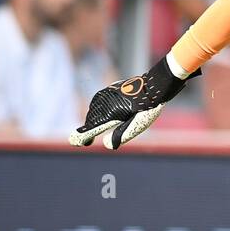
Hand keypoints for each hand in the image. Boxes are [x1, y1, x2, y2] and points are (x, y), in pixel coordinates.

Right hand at [68, 55, 197, 149]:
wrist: (154, 86)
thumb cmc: (148, 108)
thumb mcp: (137, 125)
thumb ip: (121, 135)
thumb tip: (107, 144)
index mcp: (110, 113)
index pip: (91, 126)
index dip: (82, 135)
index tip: (75, 142)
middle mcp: (104, 102)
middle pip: (91, 118)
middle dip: (88, 129)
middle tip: (86, 140)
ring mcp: (106, 94)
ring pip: (94, 109)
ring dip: (93, 118)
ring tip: (94, 129)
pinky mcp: (110, 89)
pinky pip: (99, 101)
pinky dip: (98, 109)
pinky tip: (103, 114)